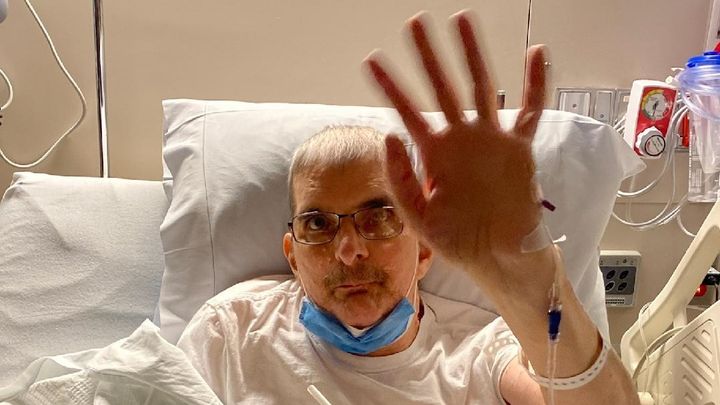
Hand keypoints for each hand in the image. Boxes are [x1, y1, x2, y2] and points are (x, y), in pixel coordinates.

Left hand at [364, 11, 547, 280]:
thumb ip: (400, 180)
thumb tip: (390, 136)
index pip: (407, 111)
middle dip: (428, 56)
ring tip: (462, 21)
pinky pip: (530, 110)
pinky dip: (535, 83)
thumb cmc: (458, 239)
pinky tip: (535, 53)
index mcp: (433, 154)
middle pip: (442, 87)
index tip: (372, 61)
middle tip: (415, 22)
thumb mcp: (418, 217)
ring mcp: (490, 139)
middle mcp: (460, 139)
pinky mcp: (519, 148)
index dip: (390, 87)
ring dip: (472, 54)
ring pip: (481, 87)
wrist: (498, 256)